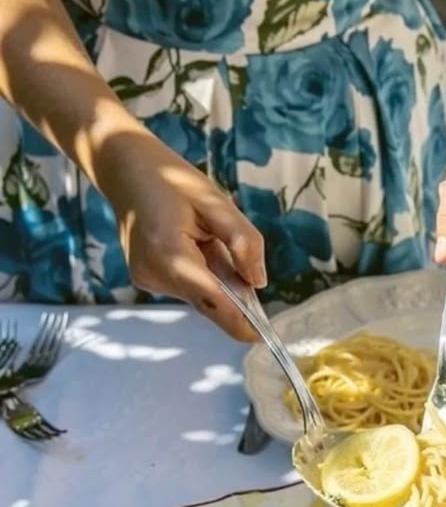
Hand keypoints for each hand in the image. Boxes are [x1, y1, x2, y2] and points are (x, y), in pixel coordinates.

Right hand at [98, 131, 266, 339]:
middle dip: (232, 292)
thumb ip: (242, 242)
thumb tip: (258, 282)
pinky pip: (187, 287)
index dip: (239, 322)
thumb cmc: (171, 179)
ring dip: (216, 277)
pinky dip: (202, 274)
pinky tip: (193, 244)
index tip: (262, 338)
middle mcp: (153, 274)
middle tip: (237, 258)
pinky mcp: (146, 279)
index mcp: (169, 253)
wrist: (124, 168)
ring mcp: (146, 279)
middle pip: (208, 300)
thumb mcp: (216, 201)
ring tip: (203, 236)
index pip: (212, 300)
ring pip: (200, 294)